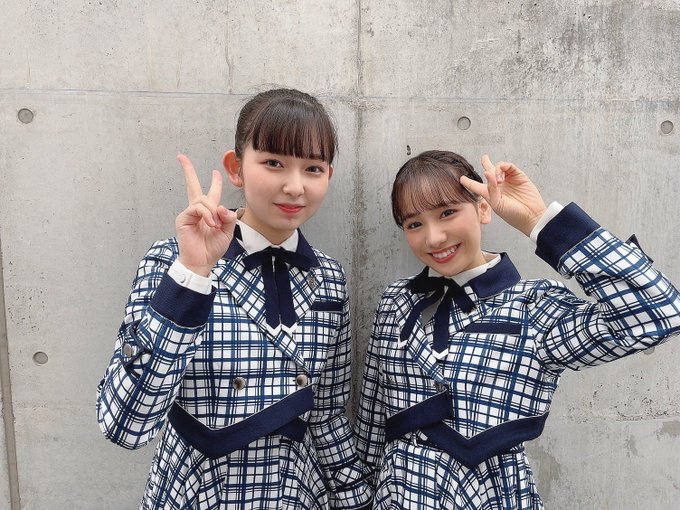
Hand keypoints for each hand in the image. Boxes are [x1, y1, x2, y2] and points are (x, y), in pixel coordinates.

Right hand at [175, 154, 236, 275]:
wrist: (202, 262)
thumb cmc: (212, 248)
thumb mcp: (227, 232)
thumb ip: (228, 218)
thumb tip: (222, 207)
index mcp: (209, 212)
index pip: (210, 193)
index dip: (214, 182)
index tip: (215, 171)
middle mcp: (197, 210)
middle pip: (192, 186)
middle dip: (188, 171)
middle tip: (181, 157)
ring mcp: (189, 213)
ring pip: (202, 200)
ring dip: (212, 211)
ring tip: (216, 225)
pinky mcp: (184, 218)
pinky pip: (197, 208)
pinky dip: (207, 215)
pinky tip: (211, 224)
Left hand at [460, 155, 546, 236]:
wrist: (530, 216)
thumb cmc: (512, 214)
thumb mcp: (496, 203)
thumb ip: (490, 189)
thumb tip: (487, 173)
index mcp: (490, 194)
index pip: (476, 186)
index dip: (468, 182)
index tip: (461, 179)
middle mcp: (498, 186)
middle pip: (490, 171)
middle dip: (486, 163)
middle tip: (484, 157)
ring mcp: (508, 180)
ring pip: (498, 168)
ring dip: (496, 170)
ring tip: (499, 181)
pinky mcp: (518, 176)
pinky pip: (509, 167)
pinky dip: (505, 165)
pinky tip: (503, 169)